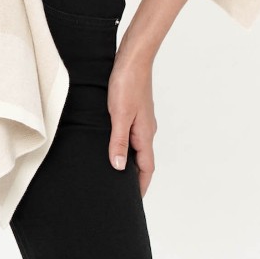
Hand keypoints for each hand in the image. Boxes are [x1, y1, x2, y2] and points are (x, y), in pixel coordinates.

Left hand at [107, 54, 157, 197]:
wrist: (133, 57)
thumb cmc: (128, 83)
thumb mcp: (119, 115)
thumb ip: (119, 141)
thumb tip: (118, 167)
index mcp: (145, 134)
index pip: (146, 168)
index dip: (141, 185)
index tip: (134, 201)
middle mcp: (146, 129)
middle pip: (143, 159)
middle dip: (134, 177)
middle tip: (121, 191)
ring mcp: (141, 119)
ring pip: (137, 146)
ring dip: (129, 159)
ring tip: (115, 170)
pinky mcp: (134, 109)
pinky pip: (131, 133)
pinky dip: (124, 143)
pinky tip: (113, 141)